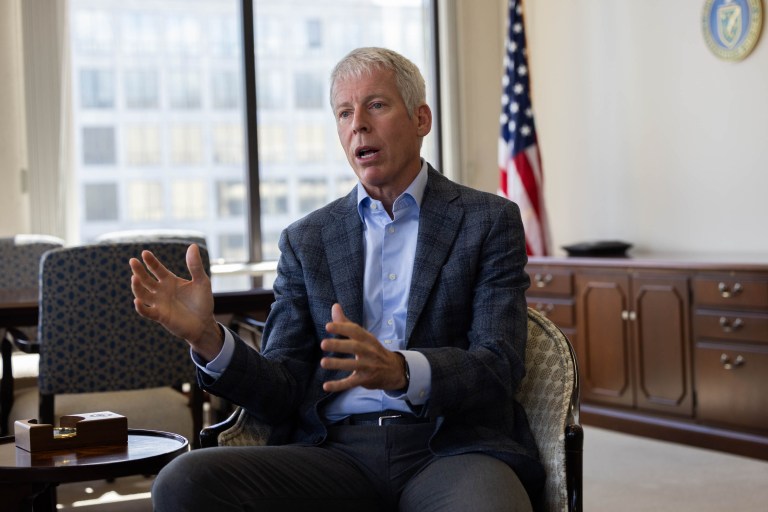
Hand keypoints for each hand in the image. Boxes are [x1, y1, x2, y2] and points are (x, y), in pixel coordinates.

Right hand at [129, 244, 222, 360]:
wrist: (204, 324)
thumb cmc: (202, 302)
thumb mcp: (202, 281)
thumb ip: (195, 266)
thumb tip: (193, 245)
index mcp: (170, 281)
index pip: (156, 269)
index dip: (150, 261)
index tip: (144, 253)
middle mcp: (161, 291)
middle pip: (146, 279)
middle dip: (139, 270)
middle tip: (132, 261)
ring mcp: (159, 303)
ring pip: (143, 294)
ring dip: (137, 287)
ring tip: (134, 278)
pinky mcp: (160, 316)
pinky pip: (147, 311)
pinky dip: (141, 307)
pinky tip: (137, 300)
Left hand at [320, 303, 406, 392]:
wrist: (394, 370)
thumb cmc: (373, 350)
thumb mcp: (363, 336)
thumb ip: (346, 323)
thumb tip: (334, 306)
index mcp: (367, 339)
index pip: (355, 331)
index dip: (342, 328)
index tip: (328, 326)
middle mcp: (369, 351)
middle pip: (355, 347)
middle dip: (339, 345)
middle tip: (323, 344)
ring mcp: (368, 366)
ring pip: (353, 365)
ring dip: (338, 364)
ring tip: (323, 362)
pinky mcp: (365, 380)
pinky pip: (351, 383)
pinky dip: (339, 385)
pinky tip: (326, 386)